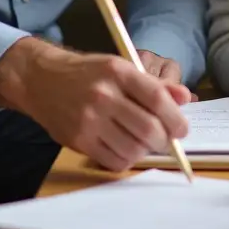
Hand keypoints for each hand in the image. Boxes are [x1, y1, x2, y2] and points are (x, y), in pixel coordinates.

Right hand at [0, 38, 190, 172]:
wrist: (42, 80)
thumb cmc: (88, 74)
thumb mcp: (121, 67)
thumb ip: (154, 84)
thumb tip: (185, 97)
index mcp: (118, 72)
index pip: (157, 98)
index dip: (176, 118)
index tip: (182, 129)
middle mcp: (103, 95)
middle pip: (148, 129)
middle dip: (164, 140)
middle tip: (166, 140)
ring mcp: (89, 120)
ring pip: (133, 148)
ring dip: (146, 151)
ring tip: (144, 143)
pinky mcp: (78, 140)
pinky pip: (113, 161)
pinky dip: (127, 160)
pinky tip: (126, 149)